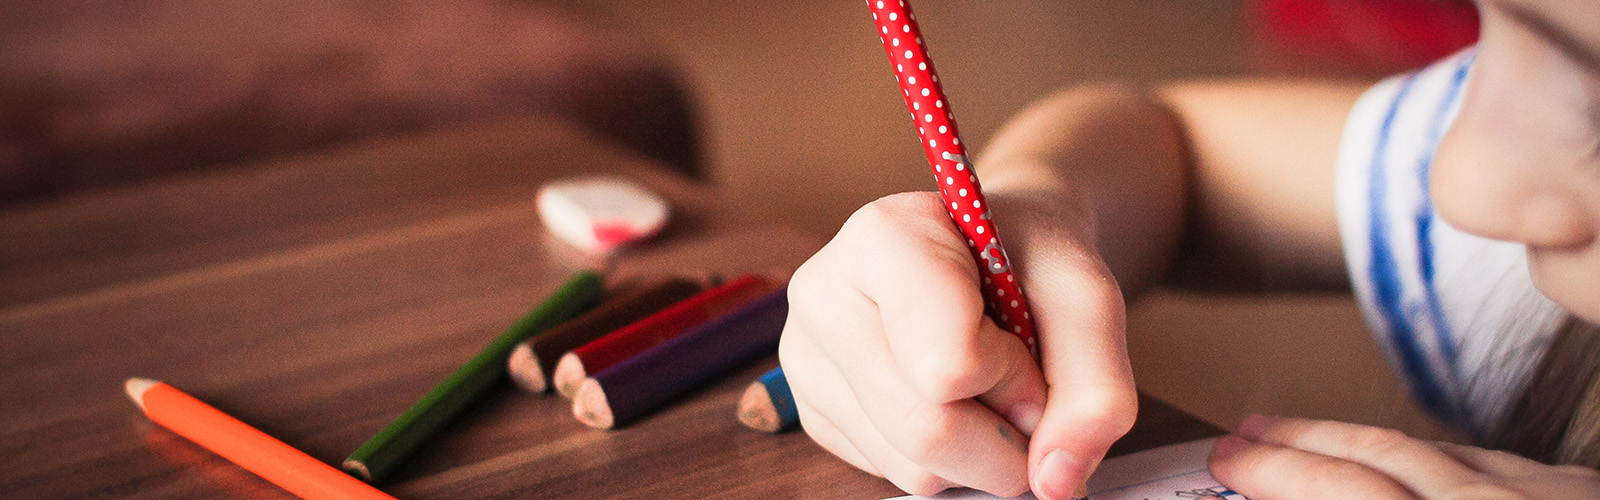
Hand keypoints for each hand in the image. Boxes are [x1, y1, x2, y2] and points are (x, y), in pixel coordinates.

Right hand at [779, 192, 1136, 498]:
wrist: (995, 250)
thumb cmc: (1033, 260)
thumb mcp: (1088, 299)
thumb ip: (1096, 388)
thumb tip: (1055, 481)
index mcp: (882, 237)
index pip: (949, 364)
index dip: (1015, 376)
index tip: (1027, 341)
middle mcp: (823, 295)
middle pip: (925, 428)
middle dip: (1004, 435)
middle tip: (1025, 388)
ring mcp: (806, 358)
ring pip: (911, 465)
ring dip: (979, 451)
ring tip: (984, 384)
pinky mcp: (813, 411)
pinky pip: (893, 474)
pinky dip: (947, 459)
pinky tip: (949, 399)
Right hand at [1209, 415, 1599, 498]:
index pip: (1351, 493)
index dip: (1278, 473)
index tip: (1225, 465)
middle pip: (1384, 459)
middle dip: (1300, 444)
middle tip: (1239, 443)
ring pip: (1439, 453)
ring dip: (1360, 442)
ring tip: (1303, 436)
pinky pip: (1497, 466)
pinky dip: (1437, 460)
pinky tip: (1416, 462)